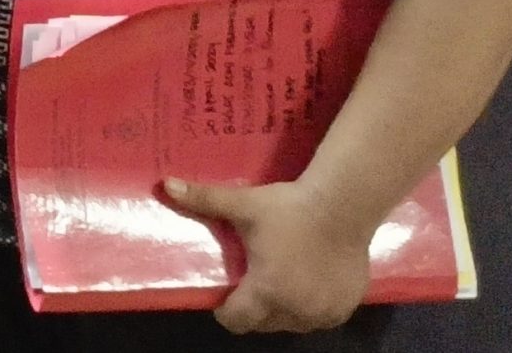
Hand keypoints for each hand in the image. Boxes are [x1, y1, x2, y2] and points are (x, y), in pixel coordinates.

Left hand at [162, 177, 374, 333]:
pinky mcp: (346, 308)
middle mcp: (296, 310)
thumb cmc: (288, 208)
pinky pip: (318, 319)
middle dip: (253, 309)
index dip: (226, 310)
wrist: (344, 206)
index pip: (237, 321)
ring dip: (281, 311)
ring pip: (292, 324)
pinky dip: (308, 309)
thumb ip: (203, 200)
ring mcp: (324, 313)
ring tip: (277, 283)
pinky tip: (305, 285)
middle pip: (263, 324)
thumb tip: (165, 185)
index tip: (225, 295)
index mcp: (267, 291)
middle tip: (251, 283)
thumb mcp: (243, 205)